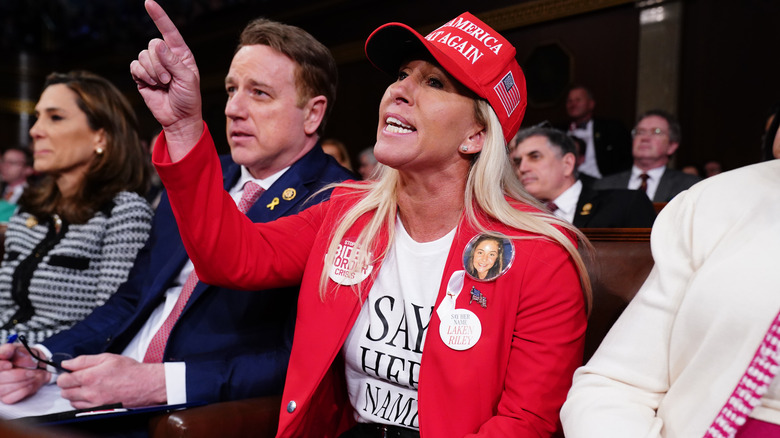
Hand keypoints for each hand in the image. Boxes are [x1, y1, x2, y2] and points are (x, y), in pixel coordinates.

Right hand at [0, 343, 49, 403]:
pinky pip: (12, 397)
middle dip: (17, 375)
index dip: (0, 366)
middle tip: (30, 372)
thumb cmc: (25, 357)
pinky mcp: (6, 398)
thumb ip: (9, 349)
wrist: (38, 367)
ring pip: (4, 389)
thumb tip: (4, 352)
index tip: (9, 365)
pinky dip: (24, 389)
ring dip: (23, 382)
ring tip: (32, 375)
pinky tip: (30, 383)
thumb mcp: (18, 349)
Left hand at [57, 354, 166, 408]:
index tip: (69, 372)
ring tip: (87, 386)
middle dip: (68, 384)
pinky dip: (81, 402)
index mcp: (90, 377)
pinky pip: (81, 408)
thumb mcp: (107, 357)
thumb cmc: (130, 371)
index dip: (64, 374)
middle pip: (64, 392)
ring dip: (74, 394)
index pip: (63, 380)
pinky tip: (91, 394)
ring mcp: (94, 403)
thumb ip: (84, 360)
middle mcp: (90, 392)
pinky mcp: (99, 409)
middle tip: (79, 378)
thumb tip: (67, 363)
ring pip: (71, 401)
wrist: (145, 385)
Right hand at [130, 0, 202, 157]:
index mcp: (181, 54)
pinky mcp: (142, 75)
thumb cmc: (189, 99)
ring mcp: (153, 66)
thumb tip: (158, 44)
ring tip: (163, 84)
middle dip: (160, 64)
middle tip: (169, 80)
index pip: (170, 31)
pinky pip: (135, 67)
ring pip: (143, 56)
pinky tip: (151, 85)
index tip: (149, 2)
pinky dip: (143, 76)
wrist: (179, 118)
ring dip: (153, 72)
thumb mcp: (187, 79)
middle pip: (153, 45)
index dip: (159, 16)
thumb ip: (174, 62)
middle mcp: (166, 57)